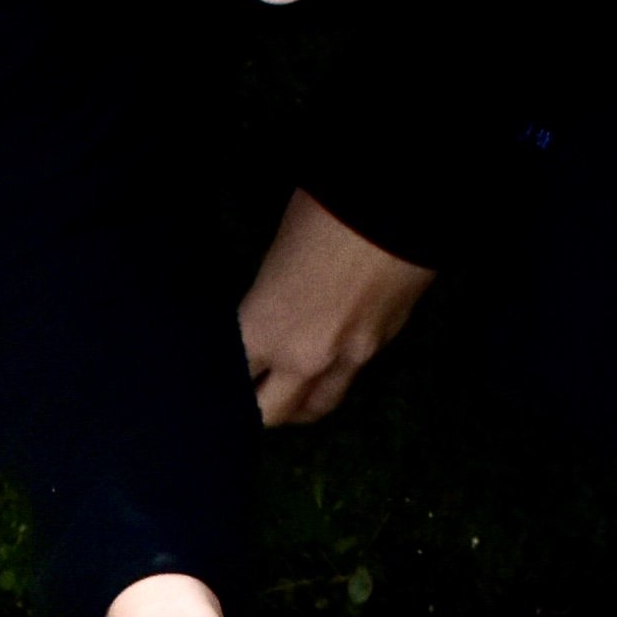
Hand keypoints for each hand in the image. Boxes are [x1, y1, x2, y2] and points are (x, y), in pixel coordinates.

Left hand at [237, 189, 435, 426]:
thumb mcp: (278, 249)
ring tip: (285, 389)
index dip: (220, 378)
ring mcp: (353, 355)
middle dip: (254, 410)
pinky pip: (352, 374)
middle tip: (242, 395)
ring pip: (319, 405)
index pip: (232, 379)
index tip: (213, 375)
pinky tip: (326, 351)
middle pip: (273, 414)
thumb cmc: (327, 210)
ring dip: (297, 404)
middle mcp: (309, 357)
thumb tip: (263, 312)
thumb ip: (266, 297)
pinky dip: (333, 373)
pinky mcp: (387, 341)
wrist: (403, 202)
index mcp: (269, 329)